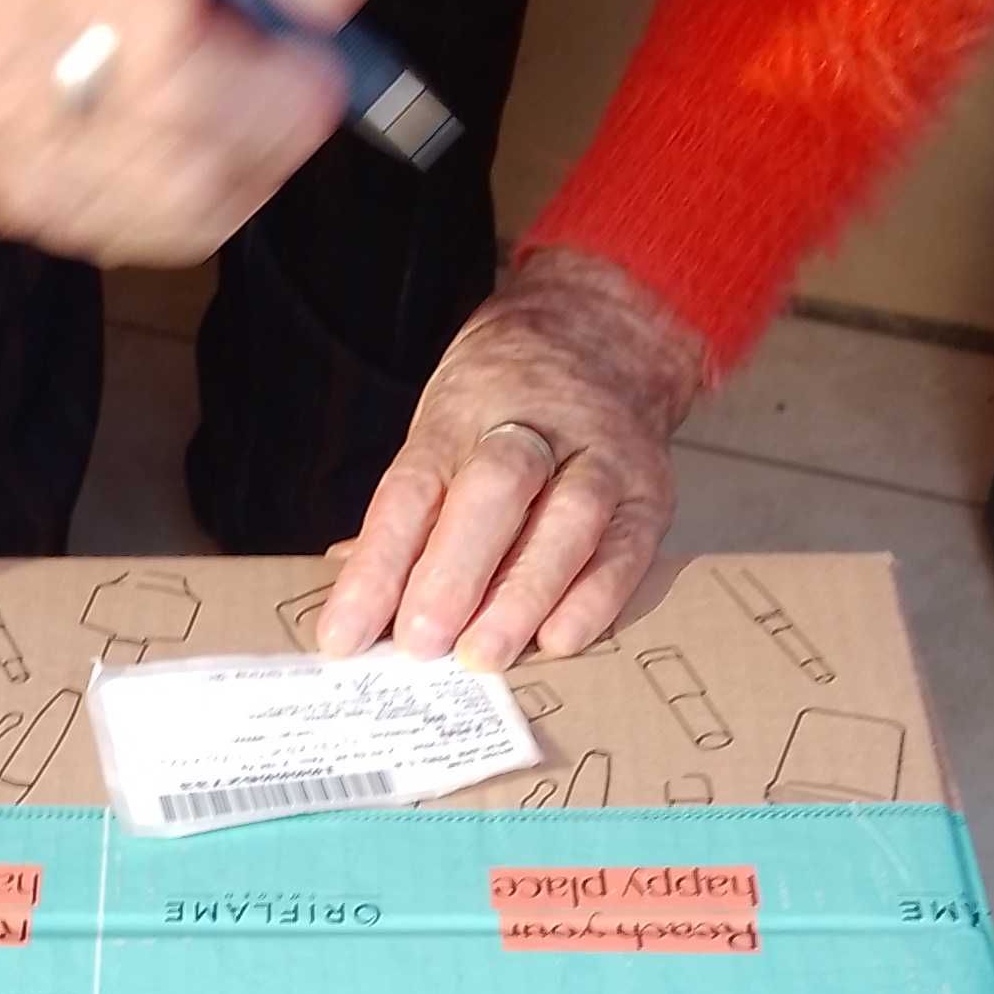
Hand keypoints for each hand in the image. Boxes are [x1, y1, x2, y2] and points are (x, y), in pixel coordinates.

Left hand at [317, 247, 709, 664]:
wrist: (606, 339)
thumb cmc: (502, 407)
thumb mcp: (442, 434)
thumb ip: (408, 520)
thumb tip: (357, 607)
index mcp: (462, 414)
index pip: (412, 490)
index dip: (377, 566)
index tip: (344, 634)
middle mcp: (534, 428)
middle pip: (494, 491)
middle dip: (454, 573)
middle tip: (422, 642)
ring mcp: (601, 456)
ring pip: (568, 519)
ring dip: (522, 595)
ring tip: (483, 655)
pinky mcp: (649, 493)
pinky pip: (626, 548)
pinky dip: (594, 599)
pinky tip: (558, 639)